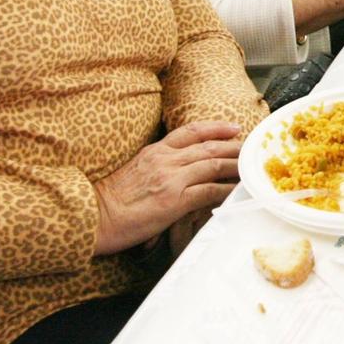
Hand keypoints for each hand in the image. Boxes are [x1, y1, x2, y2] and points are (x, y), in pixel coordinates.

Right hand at [92, 120, 242, 255]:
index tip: (232, 127)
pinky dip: (225, 190)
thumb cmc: (109, 200)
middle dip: (232, 145)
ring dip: (234, 165)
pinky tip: (235, 191)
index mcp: (154, 151)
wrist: (93, 216)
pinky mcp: (174, 201)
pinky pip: (208, 191)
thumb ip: (155, 167)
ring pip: (212, 164)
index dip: (215, 128)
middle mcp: (164, 160)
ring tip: (249, 167)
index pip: (190, 132)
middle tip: (249, 147)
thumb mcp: (133, 171)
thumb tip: (173, 173)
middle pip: (207, 146)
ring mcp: (171, 179)